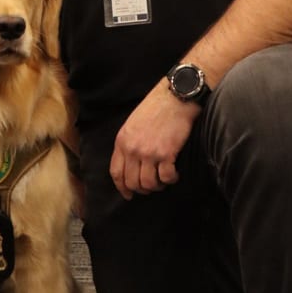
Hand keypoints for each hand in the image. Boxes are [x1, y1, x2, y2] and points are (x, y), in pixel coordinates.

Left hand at [109, 79, 198, 199]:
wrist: (175, 97)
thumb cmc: (156, 108)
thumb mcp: (133, 124)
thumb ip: (129, 143)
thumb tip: (132, 163)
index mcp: (122, 142)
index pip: (116, 173)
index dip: (122, 187)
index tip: (128, 194)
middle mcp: (133, 149)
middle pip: (132, 182)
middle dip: (142, 189)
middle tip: (152, 187)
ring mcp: (149, 152)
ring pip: (149, 183)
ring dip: (158, 186)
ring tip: (164, 180)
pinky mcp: (166, 153)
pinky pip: (166, 177)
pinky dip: (171, 179)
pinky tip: (175, 174)